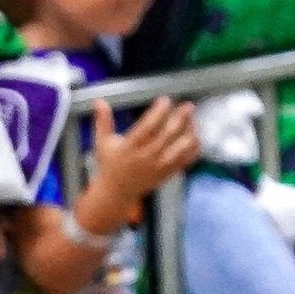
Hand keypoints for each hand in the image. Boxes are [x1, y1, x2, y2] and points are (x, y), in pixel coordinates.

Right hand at [81, 95, 199, 229]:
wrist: (117, 193)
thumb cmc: (109, 165)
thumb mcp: (102, 142)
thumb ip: (102, 121)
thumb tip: (99, 101)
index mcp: (130, 147)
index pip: (147, 127)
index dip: (158, 112)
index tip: (165, 100)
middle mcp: (145, 157)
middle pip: (167, 136)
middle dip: (180, 119)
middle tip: (188, 105)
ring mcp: (158, 167)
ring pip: (180, 148)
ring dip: (189, 132)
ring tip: (193, 119)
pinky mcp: (166, 173)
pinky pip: (185, 161)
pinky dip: (192, 148)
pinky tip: (195, 135)